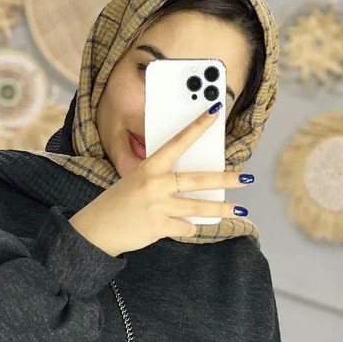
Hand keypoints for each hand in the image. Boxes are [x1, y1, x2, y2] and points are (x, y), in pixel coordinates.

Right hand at [68, 102, 253, 256]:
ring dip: (220, 209)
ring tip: (238, 208)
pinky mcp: (159, 227)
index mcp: (149, 167)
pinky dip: (189, 227)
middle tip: (246, 177)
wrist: (97, 229)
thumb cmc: (118, 203)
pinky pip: (185, 227)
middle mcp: (155, 185)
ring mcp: (158, 207)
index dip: (198, 126)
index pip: (178, 142)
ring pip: (198, 207)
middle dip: (226, 179)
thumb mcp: (136, 181)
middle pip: (198, 180)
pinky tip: (186, 226)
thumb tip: (193, 186)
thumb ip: (162, 180)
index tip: (216, 112)